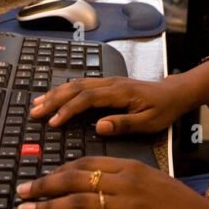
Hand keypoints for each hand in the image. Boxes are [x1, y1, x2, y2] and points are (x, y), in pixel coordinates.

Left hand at [16, 157, 208, 208]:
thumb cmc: (181, 206)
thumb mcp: (152, 182)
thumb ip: (124, 180)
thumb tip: (97, 186)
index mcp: (129, 166)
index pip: (85, 162)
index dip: (58, 170)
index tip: (41, 178)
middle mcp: (124, 182)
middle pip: (74, 179)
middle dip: (43, 185)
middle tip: (22, 191)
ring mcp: (126, 205)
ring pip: (76, 201)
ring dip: (46, 206)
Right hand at [31, 76, 191, 134]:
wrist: (174, 93)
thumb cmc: (162, 110)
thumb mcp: (148, 122)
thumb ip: (124, 124)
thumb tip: (99, 127)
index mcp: (119, 93)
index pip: (87, 99)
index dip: (69, 110)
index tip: (54, 122)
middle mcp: (110, 83)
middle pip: (76, 88)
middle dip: (53, 99)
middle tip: (35, 112)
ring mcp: (108, 81)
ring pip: (76, 84)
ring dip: (55, 93)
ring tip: (36, 104)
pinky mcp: (107, 84)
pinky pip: (81, 84)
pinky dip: (64, 90)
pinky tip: (54, 97)